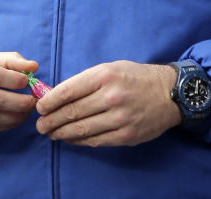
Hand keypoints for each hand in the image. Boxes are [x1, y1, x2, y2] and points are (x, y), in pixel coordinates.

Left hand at [35, 61, 180, 146]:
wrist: (170, 93)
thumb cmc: (136, 77)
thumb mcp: (111, 68)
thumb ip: (86, 81)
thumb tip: (58, 95)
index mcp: (104, 76)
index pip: (68, 90)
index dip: (49, 101)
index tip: (39, 107)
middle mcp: (111, 96)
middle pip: (72, 112)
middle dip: (51, 120)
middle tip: (40, 125)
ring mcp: (119, 118)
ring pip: (81, 129)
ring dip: (61, 133)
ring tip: (51, 133)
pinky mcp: (126, 135)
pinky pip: (95, 141)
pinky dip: (79, 141)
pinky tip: (70, 139)